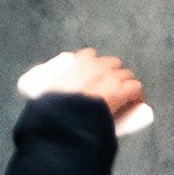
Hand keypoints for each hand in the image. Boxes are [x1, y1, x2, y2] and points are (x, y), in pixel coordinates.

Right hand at [20, 47, 146, 118]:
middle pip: (111, 63)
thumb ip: (42, 96)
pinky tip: (137, 102)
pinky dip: (137, 95)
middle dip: (112, 73)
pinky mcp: (123, 91)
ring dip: (125, 83)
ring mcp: (112, 77)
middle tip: (109, 89)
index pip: (90, 56)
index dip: (94, 66)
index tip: (92, 77)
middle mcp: (97, 65)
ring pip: (126, 75)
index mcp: (77, 62)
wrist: (67, 119)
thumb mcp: (43, 96)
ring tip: (124, 96)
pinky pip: (136, 88)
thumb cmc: (53, 110)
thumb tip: (36, 108)